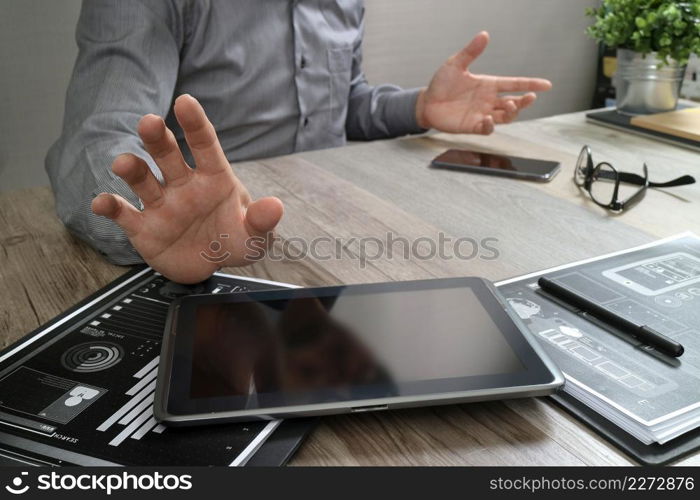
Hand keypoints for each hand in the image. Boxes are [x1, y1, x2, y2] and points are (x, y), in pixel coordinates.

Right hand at [91, 94, 282, 283]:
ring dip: (131, 169)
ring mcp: (160, 203)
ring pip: (142, 179)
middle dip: (157, 139)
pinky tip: (101, 203)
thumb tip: (275, 207)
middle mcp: (183, 184)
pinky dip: (110, 207)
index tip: (185, 102)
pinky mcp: (142, 227)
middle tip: (149, 123)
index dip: (195, 124)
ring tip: (123, 164)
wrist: (210, 266)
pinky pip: (123, 213)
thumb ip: (262, 222)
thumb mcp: (255, 237)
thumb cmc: (233, 240)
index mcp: (213, 178)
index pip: (204, 145)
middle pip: (167, 155)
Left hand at [415, 31, 551, 134]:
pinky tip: (488, 119)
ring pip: (505, 117)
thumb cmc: (441, 84)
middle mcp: (488, 100)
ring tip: (511, 105)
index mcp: (488, 85)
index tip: (547, 85)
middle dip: (524, 101)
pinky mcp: (472, 126)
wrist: (426, 102)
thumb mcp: (455, 64)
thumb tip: (484, 35)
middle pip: (514, 103)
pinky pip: (487, 129)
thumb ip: (471, 52)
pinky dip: (490, 126)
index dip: (530, 84)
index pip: (514, 84)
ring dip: (512, 113)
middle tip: (530, 97)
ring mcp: (482, 114)